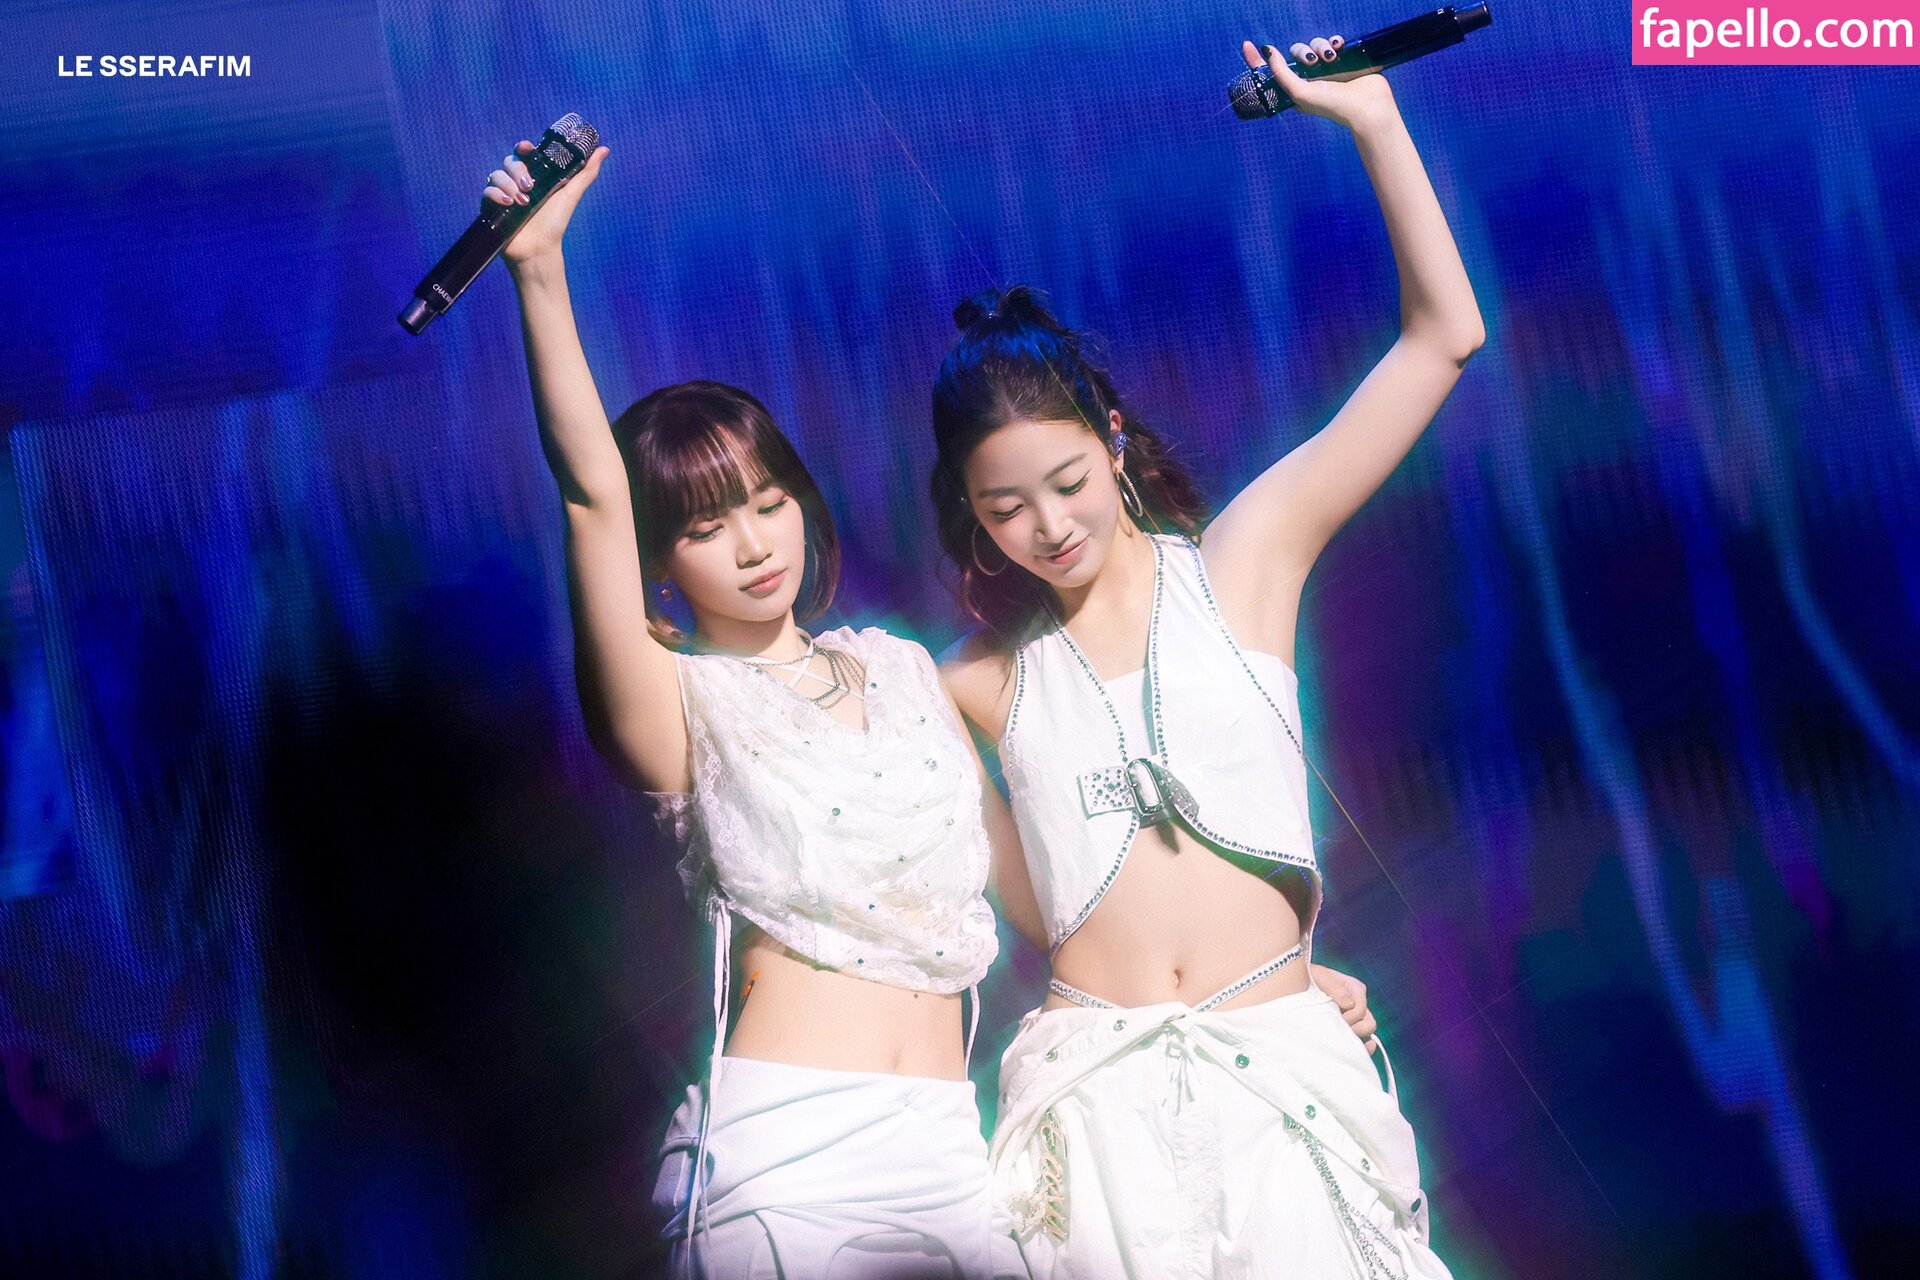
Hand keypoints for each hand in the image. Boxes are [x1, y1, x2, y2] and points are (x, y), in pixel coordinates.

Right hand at [485, 140, 610, 266]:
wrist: (539, 250)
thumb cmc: (555, 224)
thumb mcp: (571, 195)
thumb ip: (586, 172)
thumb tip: (604, 149)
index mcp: (534, 177)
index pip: (524, 154)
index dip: (523, 148)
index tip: (527, 148)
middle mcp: (516, 182)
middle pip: (510, 162)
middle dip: (518, 170)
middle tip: (530, 187)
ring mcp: (503, 194)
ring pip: (497, 174)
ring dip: (509, 185)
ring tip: (522, 202)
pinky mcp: (491, 207)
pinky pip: (487, 191)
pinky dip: (497, 195)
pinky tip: (509, 204)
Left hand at [1241, 36, 1395, 131]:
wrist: (1367, 107)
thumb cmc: (1332, 105)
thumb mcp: (1299, 92)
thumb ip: (1281, 73)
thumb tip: (1267, 51)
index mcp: (1296, 88)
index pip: (1272, 70)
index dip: (1258, 59)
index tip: (1247, 45)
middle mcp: (1310, 78)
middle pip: (1296, 52)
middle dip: (1303, 52)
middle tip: (1314, 62)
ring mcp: (1327, 68)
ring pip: (1314, 44)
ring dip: (1320, 46)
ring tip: (1331, 58)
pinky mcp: (1344, 59)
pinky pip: (1333, 42)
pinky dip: (1334, 41)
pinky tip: (1339, 47)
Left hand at [1310, 963, 1380, 1054]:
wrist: (1296, 987)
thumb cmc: (1309, 978)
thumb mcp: (1320, 976)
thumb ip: (1335, 988)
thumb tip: (1349, 1005)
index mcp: (1354, 989)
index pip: (1360, 1009)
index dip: (1350, 1017)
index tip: (1337, 1019)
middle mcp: (1358, 1003)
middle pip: (1369, 1023)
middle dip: (1356, 1030)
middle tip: (1340, 1032)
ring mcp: (1355, 1017)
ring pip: (1367, 1033)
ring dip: (1357, 1039)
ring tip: (1342, 1041)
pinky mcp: (1350, 1028)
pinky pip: (1364, 1041)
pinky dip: (1362, 1048)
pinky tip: (1356, 1052)